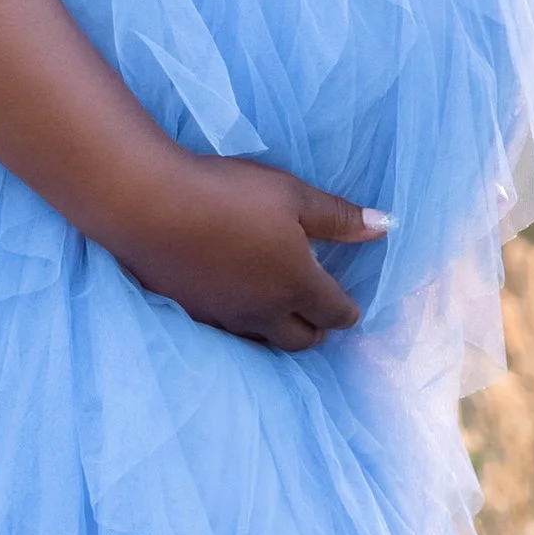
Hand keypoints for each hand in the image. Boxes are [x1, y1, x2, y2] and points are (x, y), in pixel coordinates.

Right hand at [107, 154, 382, 350]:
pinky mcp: (190, 312)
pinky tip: (230, 296)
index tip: (349, 303)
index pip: (337, 314)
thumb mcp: (292, 195)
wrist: (147, 205)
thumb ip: (339, 217)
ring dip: (277, 328)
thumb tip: (386, 227)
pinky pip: (227, 328)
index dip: (348, 310)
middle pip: (302, 340)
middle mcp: (265, 312)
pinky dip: (239, 319)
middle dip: (316, 329)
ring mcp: (225, 317)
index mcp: (298, 285)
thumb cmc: (228, 194)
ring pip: (263, 340)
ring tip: (276, 306)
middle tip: (317, 312)